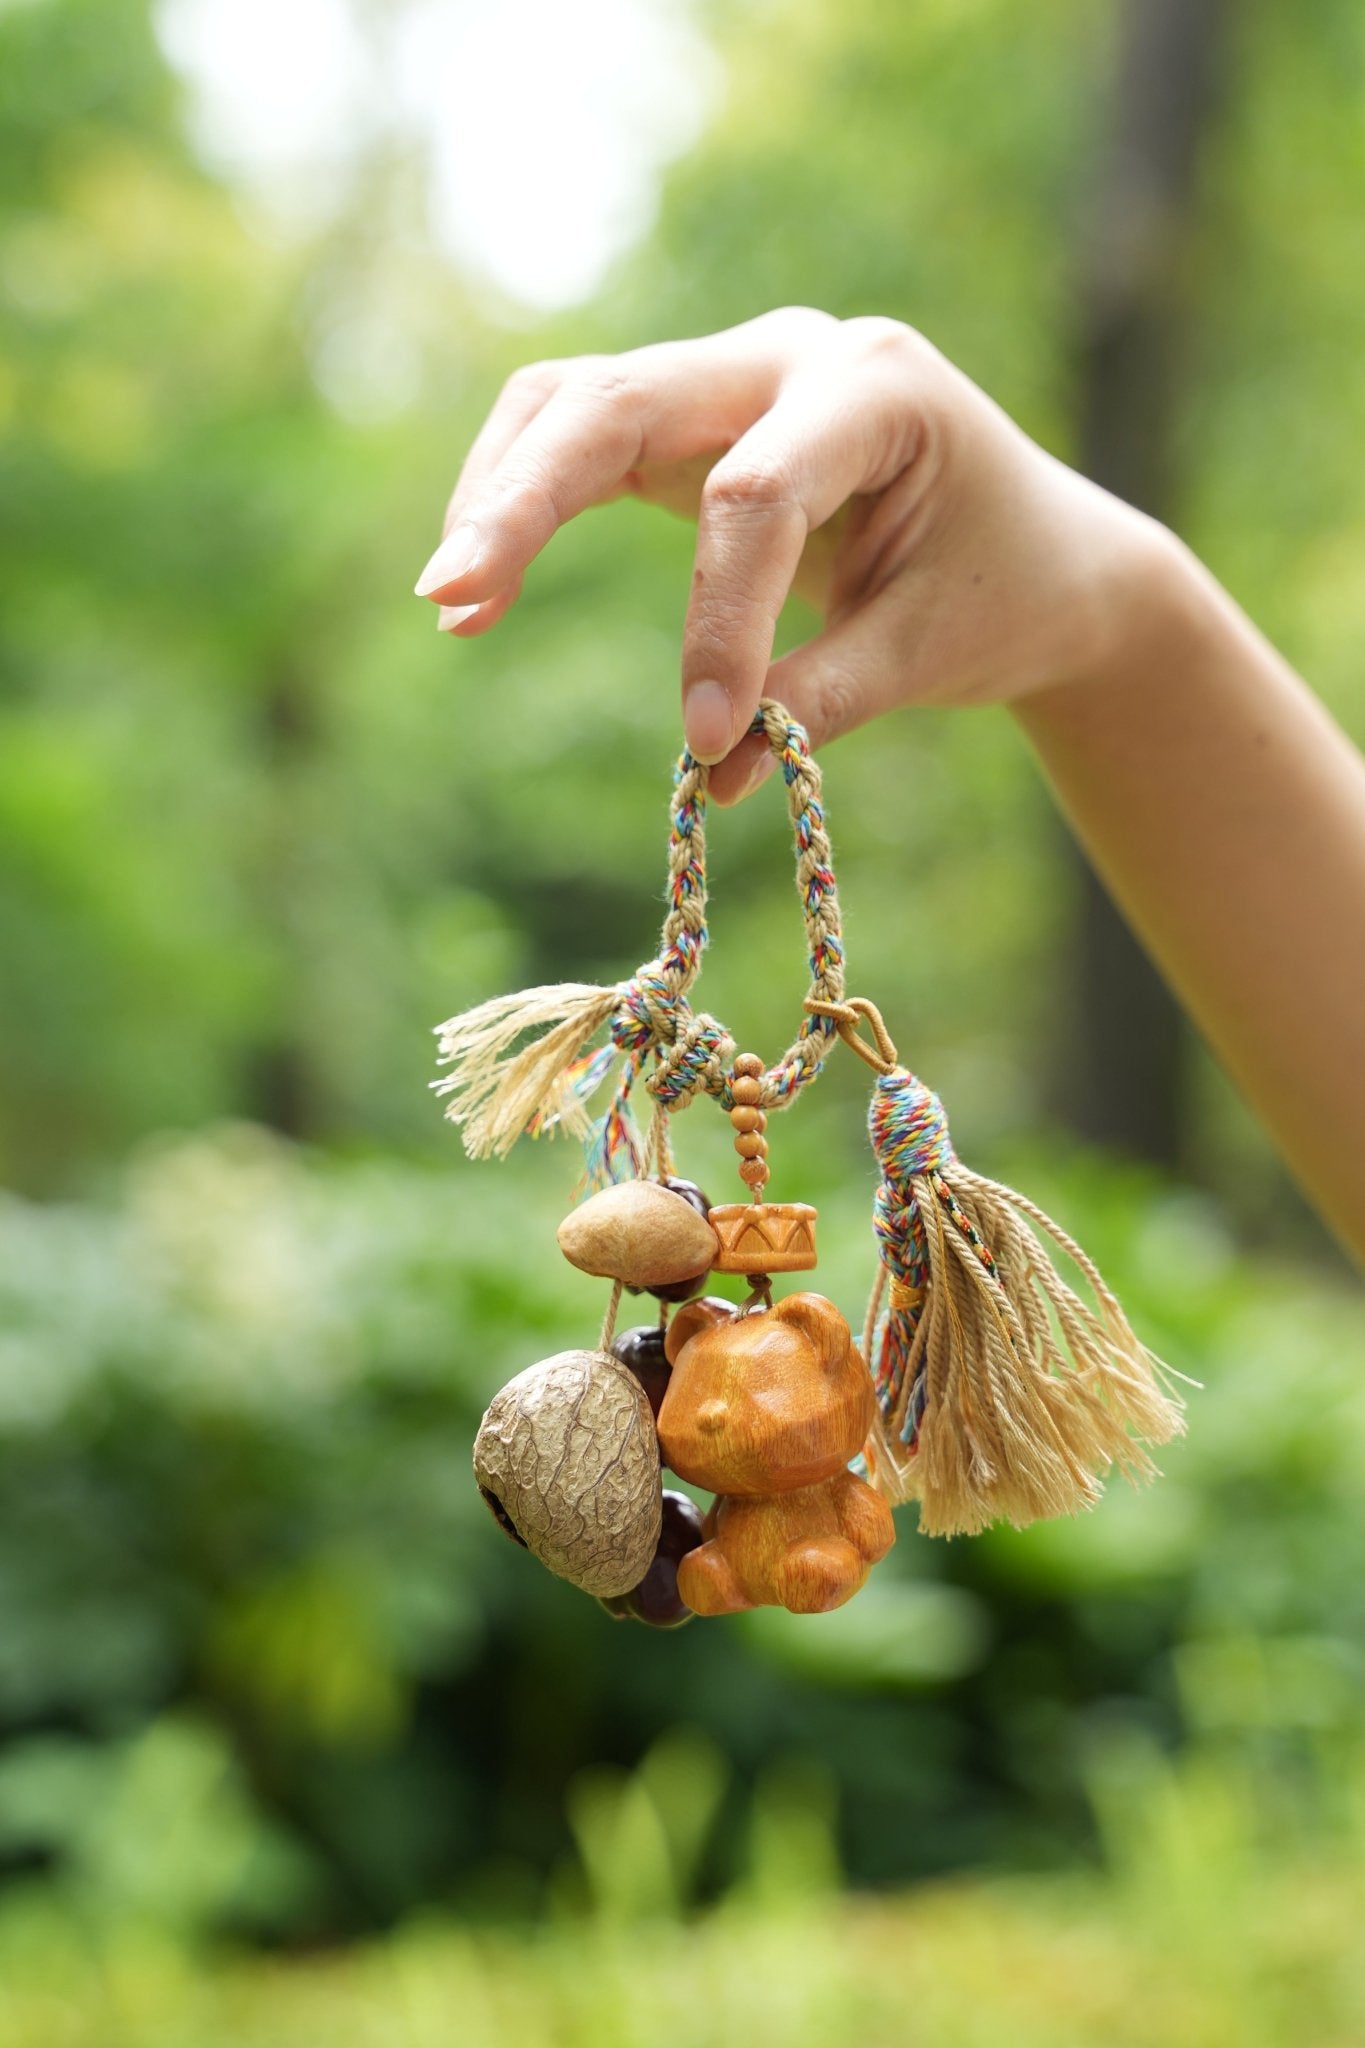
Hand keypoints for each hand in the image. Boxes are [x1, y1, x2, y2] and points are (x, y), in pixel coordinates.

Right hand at [416, 307, 1167, 801]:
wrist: (1040, 549)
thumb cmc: (1000, 589)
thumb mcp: (931, 649)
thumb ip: (825, 700)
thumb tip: (718, 777)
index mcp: (874, 387)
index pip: (755, 492)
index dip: (716, 618)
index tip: (709, 741)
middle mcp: (789, 355)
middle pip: (620, 400)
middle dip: (525, 500)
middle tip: (449, 600)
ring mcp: (732, 378)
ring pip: (575, 401)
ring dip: (501, 494)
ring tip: (451, 604)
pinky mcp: (692, 424)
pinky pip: (580, 436)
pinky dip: (521, 499)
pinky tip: (476, 588)